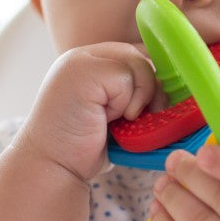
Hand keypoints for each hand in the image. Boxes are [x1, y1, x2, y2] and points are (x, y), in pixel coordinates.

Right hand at [18, 42, 157, 182]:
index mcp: (90, 62)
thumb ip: (132, 93)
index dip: (148, 78)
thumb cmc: (81, 147)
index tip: (149, 107)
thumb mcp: (113, 113)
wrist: (51, 165)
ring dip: (137, 98)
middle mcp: (84, 56)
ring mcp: (81, 61)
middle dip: (148, 89)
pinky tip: (108, 119)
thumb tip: (169, 87)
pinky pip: (127, 78)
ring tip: (115, 119)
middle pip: (140, 56)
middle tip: (136, 117)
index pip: (135, 55)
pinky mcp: (84, 71)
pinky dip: (127, 103)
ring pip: (138, 64)